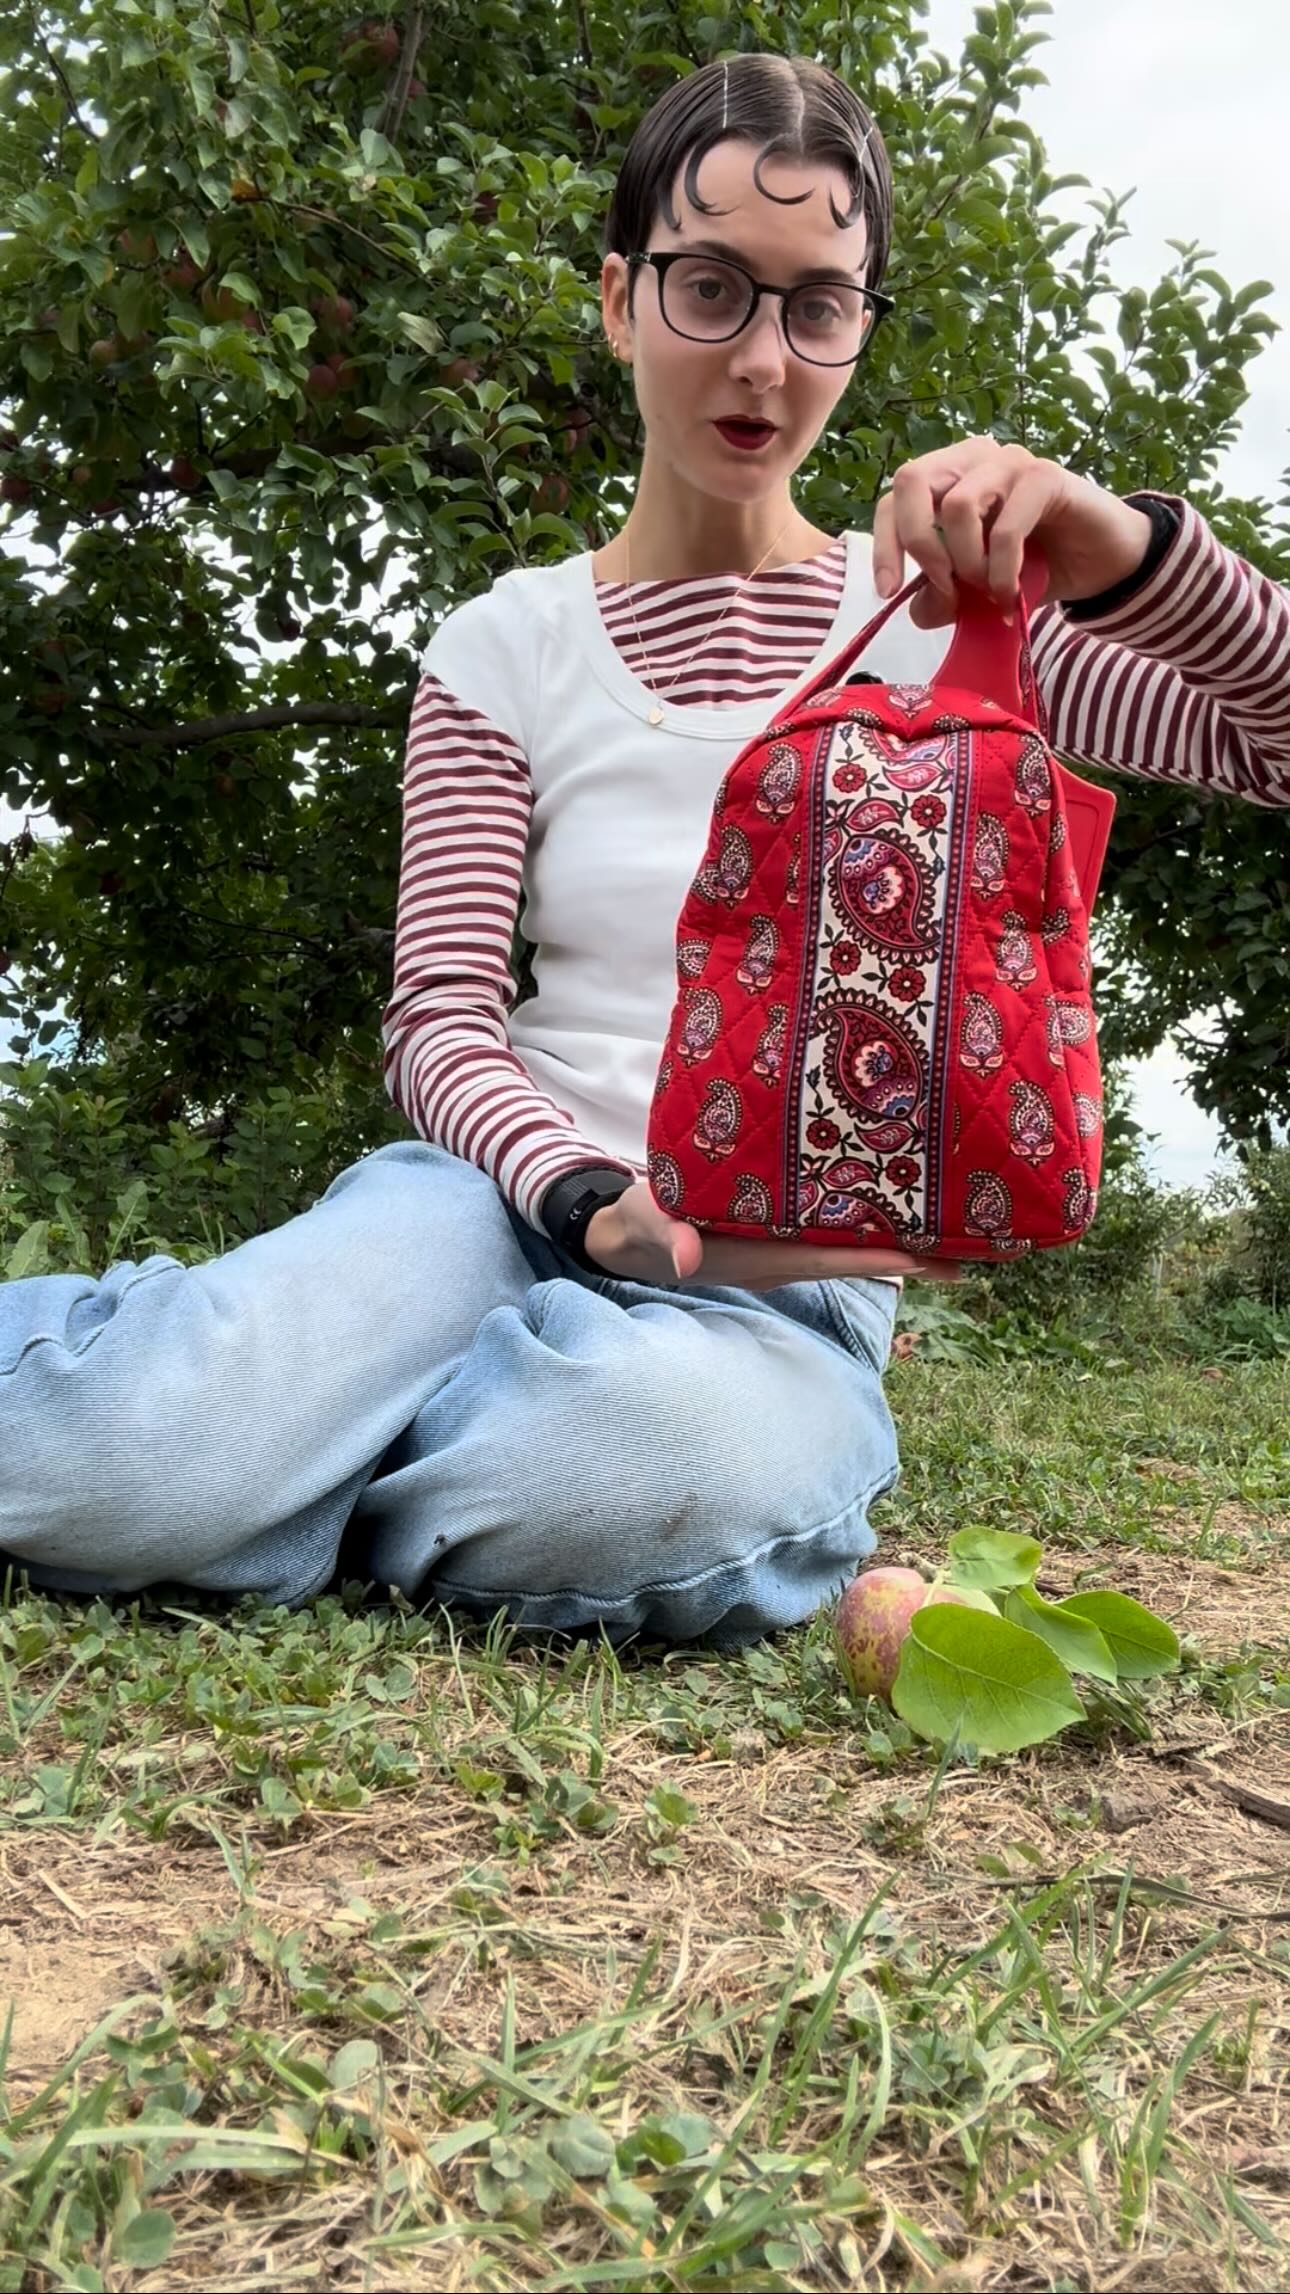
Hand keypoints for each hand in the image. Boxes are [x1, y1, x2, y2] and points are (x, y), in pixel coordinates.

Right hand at [584, 1179, 961, 1291]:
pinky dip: (876, 1225)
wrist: (631, 1234)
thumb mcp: (651, 1223)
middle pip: (863, 1259)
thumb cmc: (643, 1223)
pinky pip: (840, 1233)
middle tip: (981, 1252)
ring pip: (858, 1247)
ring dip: (907, 1243)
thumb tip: (689, 1257)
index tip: (933, 1256)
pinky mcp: (784, 1234)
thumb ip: (671, 1236)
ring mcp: (788, 1248)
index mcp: (763, 1256)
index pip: (834, 1257)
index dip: (883, 1257)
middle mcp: (786, 1256)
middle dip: (918, 1256)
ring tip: (966, 1235)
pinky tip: (908, 1211)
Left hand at [872, 437, 1154, 628]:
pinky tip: (1012, 595)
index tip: (890, 590)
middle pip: (912, 482)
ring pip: (957, 506)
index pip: (895, 497)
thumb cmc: (1035, 567)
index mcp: (949, 476)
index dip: (885, 544)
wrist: (1102, 562)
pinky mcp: (1045, 476)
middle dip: (919, 543)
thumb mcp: (977, 589)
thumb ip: (943, 596)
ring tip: (989, 590)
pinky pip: (1004, 529)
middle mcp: (974, 458)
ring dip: (967, 563)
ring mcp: (1009, 461)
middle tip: (946, 586)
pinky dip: (1002, 572)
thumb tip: (915, 610)